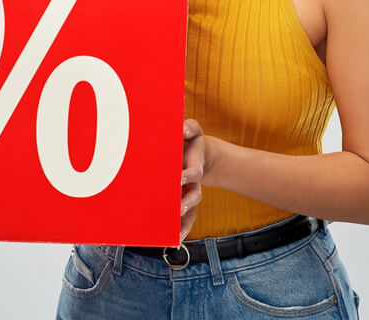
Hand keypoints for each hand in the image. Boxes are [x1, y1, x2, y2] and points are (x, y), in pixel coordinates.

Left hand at [180, 118, 204, 242]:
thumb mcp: (192, 130)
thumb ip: (190, 128)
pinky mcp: (180, 201)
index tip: (180, 179)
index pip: (194, 173)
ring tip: (175, 232)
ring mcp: (187, 193)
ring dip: (183, 221)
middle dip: (186, 203)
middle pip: (194, 196)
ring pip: (189, 211)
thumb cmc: (188, 140)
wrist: (194, 152)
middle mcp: (192, 183)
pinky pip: (184, 218)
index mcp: (193, 165)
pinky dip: (181, 228)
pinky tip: (174, 240)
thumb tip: (184, 131)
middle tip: (178, 209)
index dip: (188, 176)